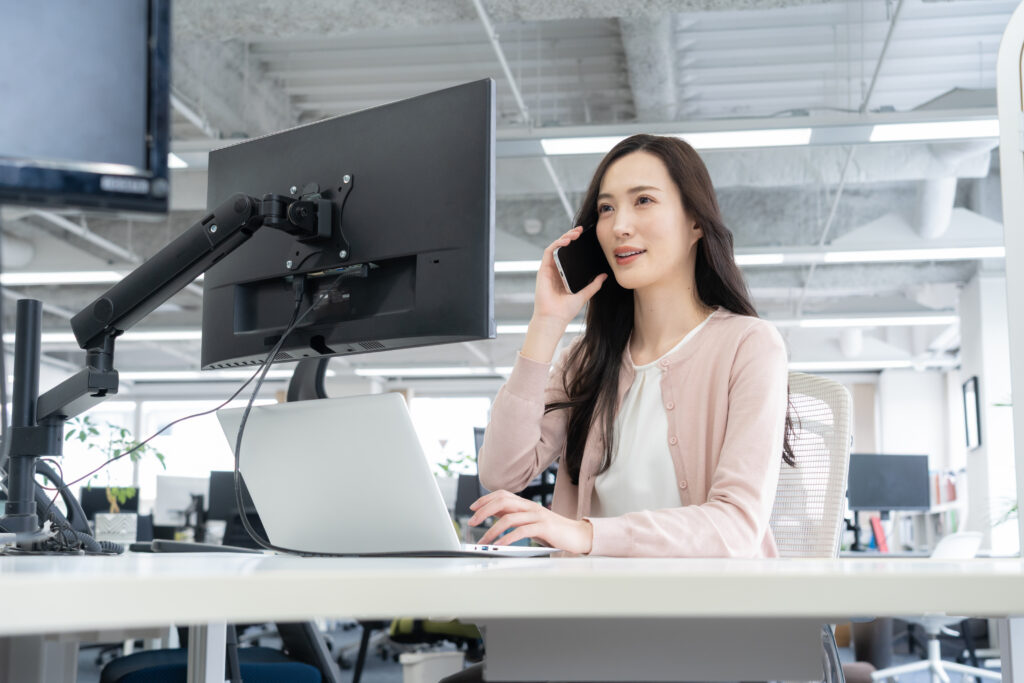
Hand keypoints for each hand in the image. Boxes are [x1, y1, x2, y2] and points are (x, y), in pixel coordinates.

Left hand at [469, 489, 593, 554]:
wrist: (577, 535)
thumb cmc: (553, 531)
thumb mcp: (531, 522)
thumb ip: (515, 517)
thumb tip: (493, 515)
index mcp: (526, 504)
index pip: (502, 494)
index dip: (485, 499)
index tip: (472, 508)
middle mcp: (530, 506)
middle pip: (502, 501)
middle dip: (483, 511)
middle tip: (472, 522)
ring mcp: (537, 515)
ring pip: (509, 517)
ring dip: (492, 530)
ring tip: (483, 541)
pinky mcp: (544, 527)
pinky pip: (521, 531)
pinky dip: (507, 539)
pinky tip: (500, 546)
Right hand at [532, 226, 607, 324]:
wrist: (554, 318)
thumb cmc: (565, 310)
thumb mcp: (584, 295)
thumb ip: (594, 285)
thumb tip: (604, 276)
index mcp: (564, 275)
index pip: (570, 255)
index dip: (576, 245)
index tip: (585, 238)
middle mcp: (556, 270)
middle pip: (562, 249)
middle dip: (570, 237)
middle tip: (580, 231)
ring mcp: (549, 269)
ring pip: (555, 247)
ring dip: (564, 238)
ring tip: (575, 234)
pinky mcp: (543, 270)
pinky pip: (549, 252)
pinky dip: (557, 244)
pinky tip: (566, 241)